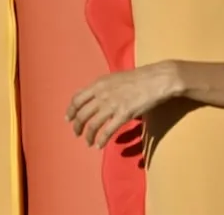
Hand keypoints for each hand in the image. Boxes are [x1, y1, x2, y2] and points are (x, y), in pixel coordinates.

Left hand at [66, 61, 182, 148]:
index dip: (70, 110)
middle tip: (77, 133)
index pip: (77, 98)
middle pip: (82, 113)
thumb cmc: (137, 78)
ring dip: (88, 136)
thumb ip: (102, 88)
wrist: (156, 79)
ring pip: (92, 124)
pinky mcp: (123, 114)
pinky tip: (99, 145)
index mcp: (98, 84)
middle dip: (77, 126)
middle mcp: (102, 94)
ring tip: (88, 142)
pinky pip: (108, 131)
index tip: (68, 119)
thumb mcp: (114, 79)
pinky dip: (101, 140)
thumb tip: (94, 98)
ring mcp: (112, 104)